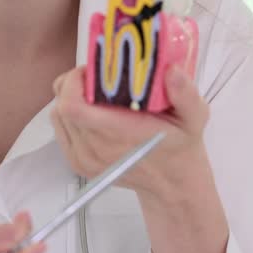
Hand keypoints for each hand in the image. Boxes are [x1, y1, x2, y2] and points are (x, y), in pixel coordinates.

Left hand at [50, 65, 210, 201]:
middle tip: (98, 75)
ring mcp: (83, 158)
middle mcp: (96, 149)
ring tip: (96, 91)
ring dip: (71, 96)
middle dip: (75, 83)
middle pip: (63, 105)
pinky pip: (60, 127)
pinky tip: (92, 109)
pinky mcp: (77, 162)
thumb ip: (185, 94)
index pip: (74, 107)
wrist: (171, 182)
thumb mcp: (194, 117)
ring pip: (58, 114)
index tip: (94, 70)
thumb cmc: (180, 145)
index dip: (75, 82)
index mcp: (121, 136)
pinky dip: (69, 113)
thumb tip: (172, 70)